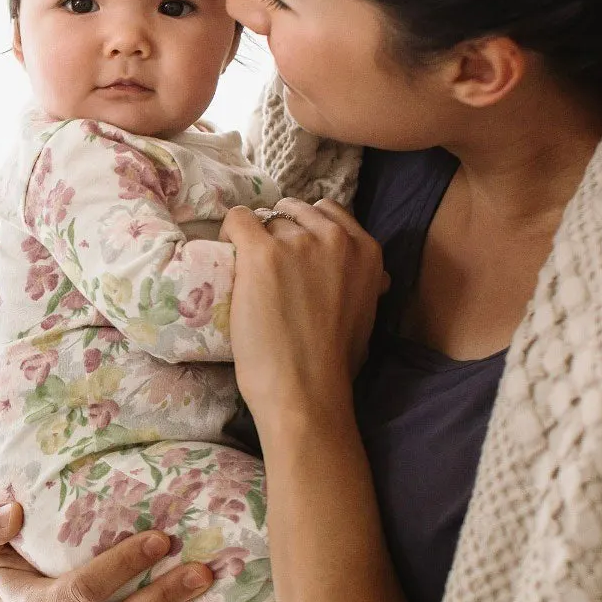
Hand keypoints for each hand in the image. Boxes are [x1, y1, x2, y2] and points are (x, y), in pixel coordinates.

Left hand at [221, 197, 387, 426]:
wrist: (306, 390)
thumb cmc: (334, 364)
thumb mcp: (367, 312)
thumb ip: (365, 284)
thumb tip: (374, 280)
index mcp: (366, 250)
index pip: (327, 212)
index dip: (305, 229)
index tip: (292, 253)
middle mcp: (335, 237)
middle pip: (293, 214)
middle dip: (280, 234)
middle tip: (268, 269)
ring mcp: (297, 243)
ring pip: (266, 220)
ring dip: (255, 240)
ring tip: (248, 273)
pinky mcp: (261, 252)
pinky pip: (238, 220)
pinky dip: (229, 232)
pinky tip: (227, 254)